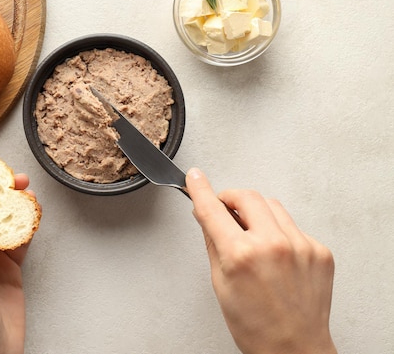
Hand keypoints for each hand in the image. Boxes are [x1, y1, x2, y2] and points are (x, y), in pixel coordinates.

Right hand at [186, 168, 335, 353]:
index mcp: (241, 255)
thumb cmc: (256, 326)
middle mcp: (273, 245)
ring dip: (256, 213)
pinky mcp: (318, 250)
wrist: (295, 349)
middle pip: (247, 196)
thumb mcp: (220, 284)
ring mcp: (300, 245)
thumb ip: (213, 243)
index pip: (213, 209)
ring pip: (272, 205)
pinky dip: (279, 232)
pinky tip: (275, 254)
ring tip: (252, 237)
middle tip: (224, 208)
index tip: (194, 178)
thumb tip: (207, 216)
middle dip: (231, 198)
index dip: (200, 190)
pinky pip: (293, 225)